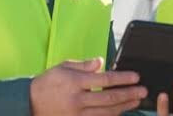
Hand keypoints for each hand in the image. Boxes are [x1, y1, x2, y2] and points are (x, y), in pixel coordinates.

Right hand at [30, 57, 146, 115]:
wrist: (29, 103)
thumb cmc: (48, 82)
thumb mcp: (63, 67)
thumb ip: (83, 64)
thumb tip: (101, 62)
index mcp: (75, 82)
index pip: (105, 80)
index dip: (122, 78)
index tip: (135, 76)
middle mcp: (77, 100)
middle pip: (109, 98)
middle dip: (129, 94)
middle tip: (143, 91)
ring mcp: (77, 114)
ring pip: (106, 112)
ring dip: (124, 107)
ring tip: (136, 101)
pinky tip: (120, 111)